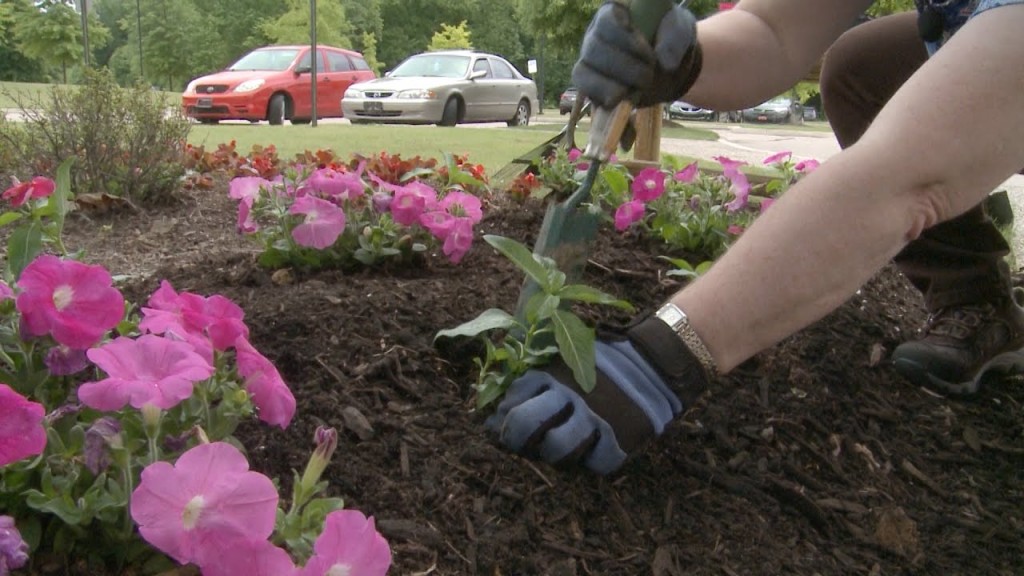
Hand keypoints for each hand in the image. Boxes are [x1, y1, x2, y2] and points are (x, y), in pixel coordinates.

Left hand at [486, 316, 708, 474]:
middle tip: (518, 442)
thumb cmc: (604, 360)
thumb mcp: (568, 354)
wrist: (655, 362)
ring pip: (557, 450)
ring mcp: (596, 419)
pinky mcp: (620, 439)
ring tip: (555, 448)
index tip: (502, 423)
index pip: (514, 398)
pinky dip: (590, 461)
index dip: (503, 415)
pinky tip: (590, 450)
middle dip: (515, 437)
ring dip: (551, 454)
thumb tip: (497, 404)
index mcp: (554, 372)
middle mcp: (571, 395)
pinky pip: (594, 465)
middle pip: (526, 425)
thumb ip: (537, 374)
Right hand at [571, 1, 702, 108]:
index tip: (645, 49)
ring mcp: (589, 59)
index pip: (606, 19)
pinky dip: (602, 96)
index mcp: (615, 13)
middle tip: (649, 74)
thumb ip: (673, 40)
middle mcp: (596, 34)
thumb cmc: (667, 40)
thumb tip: (665, 64)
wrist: (665, 65)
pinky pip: (583, 89)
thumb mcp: (678, 32)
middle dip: (623, 66)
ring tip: (638, 89)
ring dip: (612, 85)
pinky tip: (621, 99)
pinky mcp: (588, 82)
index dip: (621, 35)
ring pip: (583, 71)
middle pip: (593, 48)